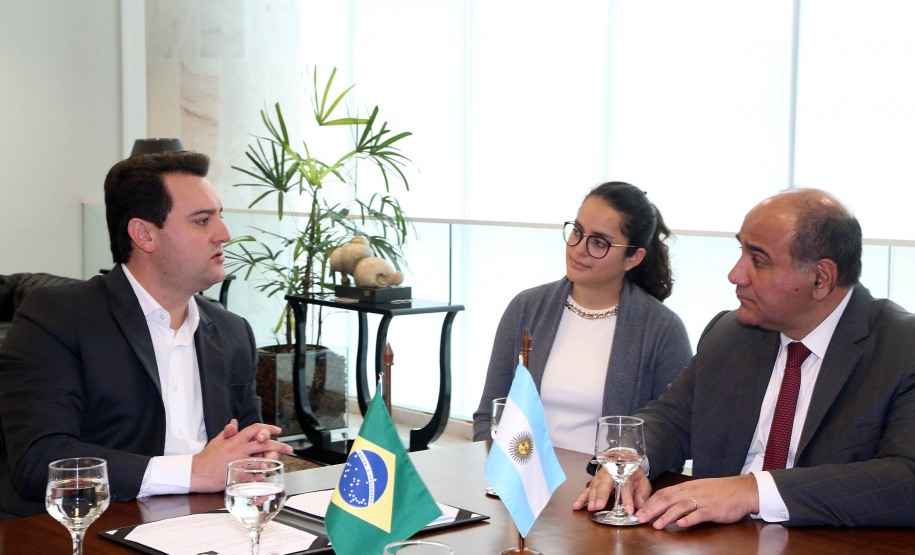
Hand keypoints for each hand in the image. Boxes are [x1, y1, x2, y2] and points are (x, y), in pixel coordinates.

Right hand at [190, 421, 291, 491]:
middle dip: (279, 445)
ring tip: (279, 463)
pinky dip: (262, 475)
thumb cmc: (205, 459)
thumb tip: (234, 423)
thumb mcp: (216, 442)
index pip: (255, 428)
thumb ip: (227, 433)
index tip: (278, 430)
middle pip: (264, 443)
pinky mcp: (237, 475)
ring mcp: (239, 462)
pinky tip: (267, 475)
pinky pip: (255, 475)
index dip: (269, 428)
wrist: (194, 473)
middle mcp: (238, 449)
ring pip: (262, 458)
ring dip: (273, 461)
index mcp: (235, 440)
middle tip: (289, 449)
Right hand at [572, 468, 650, 513]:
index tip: (629, 510)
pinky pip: (586, 490)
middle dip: (601, 495)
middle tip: (599, 506)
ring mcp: (600, 478)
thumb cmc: (632, 473)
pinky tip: (576, 506)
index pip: (626, 486)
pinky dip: (581, 498)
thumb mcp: (642, 480)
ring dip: (591, 498)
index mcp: (624, 473)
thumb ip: (642, 492)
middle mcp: (610, 474)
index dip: (627, 498)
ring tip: (591, 508)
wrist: (621, 459)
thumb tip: (640, 505)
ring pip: (594, 487)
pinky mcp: (594, 483)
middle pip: (605, 484)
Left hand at [634, 474, 759, 528]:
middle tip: (641, 519)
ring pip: (681, 507)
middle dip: (652, 510)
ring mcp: (703, 500)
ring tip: (657, 525)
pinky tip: (682, 525)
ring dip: (667, 516)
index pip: (663, 493)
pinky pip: (701, 514)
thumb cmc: (720, 491)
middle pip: (668, 500)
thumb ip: (683, 496)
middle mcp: (692, 491)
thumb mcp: (698, 489)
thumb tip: (666, 505)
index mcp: (686, 487)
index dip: (649, 502)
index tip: (638, 511)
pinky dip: (691, 519)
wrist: (742, 490)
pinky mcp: (714, 509)